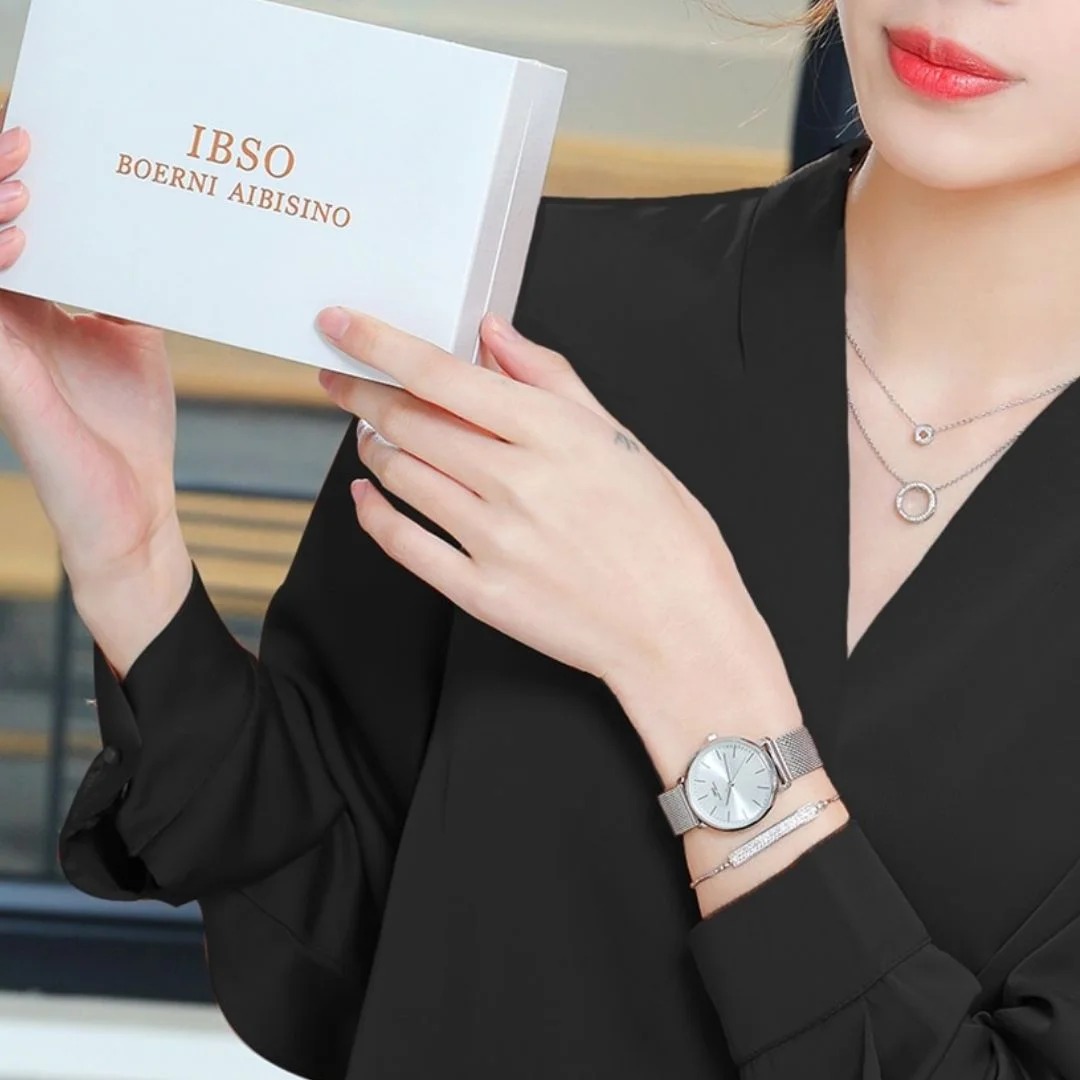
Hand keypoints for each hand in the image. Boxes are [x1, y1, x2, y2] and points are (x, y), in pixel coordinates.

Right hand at [0, 113, 182, 589]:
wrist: (136, 508)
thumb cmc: (128, 430)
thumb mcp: (132, 341)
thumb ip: (122, 290)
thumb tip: (148, 233)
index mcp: (30, 310)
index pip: (5, 229)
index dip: (7, 180)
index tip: (39, 140)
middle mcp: (4, 321)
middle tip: (24, 142)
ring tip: (22, 185)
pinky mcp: (2, 375)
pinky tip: (16, 239)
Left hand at [314, 305, 780, 741]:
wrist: (678, 630)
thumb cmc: (664, 536)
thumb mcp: (620, 438)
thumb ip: (550, 379)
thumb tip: (495, 336)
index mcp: (552, 434)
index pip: (442, 375)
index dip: (378, 344)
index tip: (340, 324)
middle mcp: (514, 482)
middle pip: (409, 421)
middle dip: (362, 392)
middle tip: (343, 379)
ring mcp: (493, 539)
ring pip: (402, 475)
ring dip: (372, 445)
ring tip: (370, 432)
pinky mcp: (479, 591)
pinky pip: (404, 543)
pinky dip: (375, 513)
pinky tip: (369, 494)